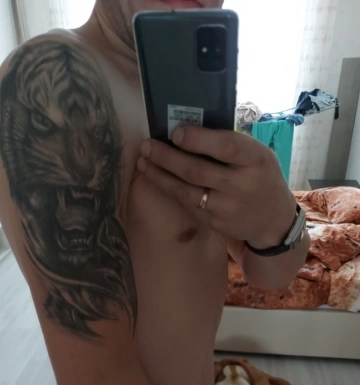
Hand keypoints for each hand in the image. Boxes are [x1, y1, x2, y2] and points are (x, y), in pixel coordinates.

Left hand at [137, 127, 296, 248]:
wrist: (274, 220)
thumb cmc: (260, 176)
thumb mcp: (256, 155)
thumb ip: (229, 144)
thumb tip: (187, 127)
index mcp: (256, 159)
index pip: (225, 147)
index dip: (198, 140)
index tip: (175, 133)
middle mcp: (242, 185)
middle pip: (197, 171)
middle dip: (167, 157)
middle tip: (146, 145)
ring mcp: (228, 208)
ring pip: (187, 192)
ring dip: (161, 177)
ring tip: (143, 162)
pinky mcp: (216, 224)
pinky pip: (189, 205)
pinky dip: (171, 191)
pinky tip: (157, 179)